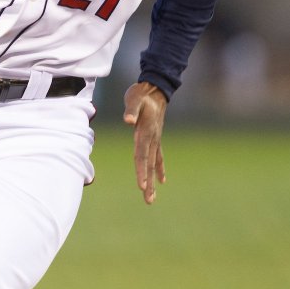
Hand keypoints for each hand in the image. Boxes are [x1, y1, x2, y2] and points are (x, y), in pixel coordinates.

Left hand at [122, 81, 167, 204]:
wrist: (155, 88)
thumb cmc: (141, 93)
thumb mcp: (134, 98)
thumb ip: (131, 110)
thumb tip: (128, 120)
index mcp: (146, 132)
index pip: (142, 154)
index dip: (141, 170)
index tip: (141, 185)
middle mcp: (152, 138)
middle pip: (148, 164)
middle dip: (148, 183)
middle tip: (148, 200)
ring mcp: (155, 139)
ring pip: (153, 164)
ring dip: (152, 181)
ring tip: (151, 198)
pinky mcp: (155, 137)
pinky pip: (158, 156)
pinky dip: (159, 169)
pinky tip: (161, 180)